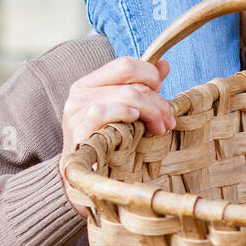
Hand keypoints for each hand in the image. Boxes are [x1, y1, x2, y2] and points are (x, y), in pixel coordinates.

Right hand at [58, 56, 175, 218]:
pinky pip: (106, 112)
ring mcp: (76, 112)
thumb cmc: (107, 143)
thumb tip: (164, 64)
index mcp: (89, 84)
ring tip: (161, 128)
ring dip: (152, 111)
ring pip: (127, 96)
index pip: (125, 64)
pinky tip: (136, 122)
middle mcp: (79, 94)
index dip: (150, 75)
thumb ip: (142, 86)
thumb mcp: (124, 111)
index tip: (161, 93)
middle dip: (158, 100)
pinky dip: (125, 113)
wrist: (82, 181)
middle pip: (131, 83)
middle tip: (169, 119)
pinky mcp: (79, 131)